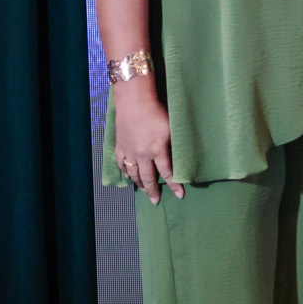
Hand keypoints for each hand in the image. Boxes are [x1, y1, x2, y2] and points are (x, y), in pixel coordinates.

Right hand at [112, 83, 181, 202]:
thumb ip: (175, 144)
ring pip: (133, 173)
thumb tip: (182, 155)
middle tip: (155, 201)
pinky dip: (124, 171)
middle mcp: (143, 155)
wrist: (134, 102)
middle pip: (148, 177)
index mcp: (158, 151)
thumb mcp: (172, 128)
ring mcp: (129, 151)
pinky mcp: (120, 146)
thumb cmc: (156, 112)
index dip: (174, 185)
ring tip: (143, 190)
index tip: (179, 195)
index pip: (168, 173)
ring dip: (139, 183)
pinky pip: (121, 163)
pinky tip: (127, 174)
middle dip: (153, 191)